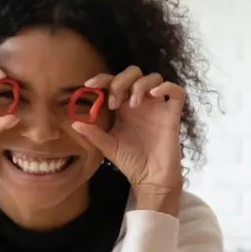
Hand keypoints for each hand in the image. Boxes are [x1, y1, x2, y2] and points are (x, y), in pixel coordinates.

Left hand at [71, 66, 184, 196]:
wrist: (151, 178)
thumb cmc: (130, 162)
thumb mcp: (108, 146)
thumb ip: (93, 134)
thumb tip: (73, 123)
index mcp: (123, 107)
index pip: (113, 82)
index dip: (102, 79)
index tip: (89, 85)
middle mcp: (141, 103)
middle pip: (134, 73)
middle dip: (121, 80)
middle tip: (113, 101)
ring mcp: (158, 107)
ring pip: (154, 77)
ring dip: (140, 84)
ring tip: (132, 104)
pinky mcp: (173, 114)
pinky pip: (177, 92)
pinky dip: (167, 87)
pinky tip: (155, 95)